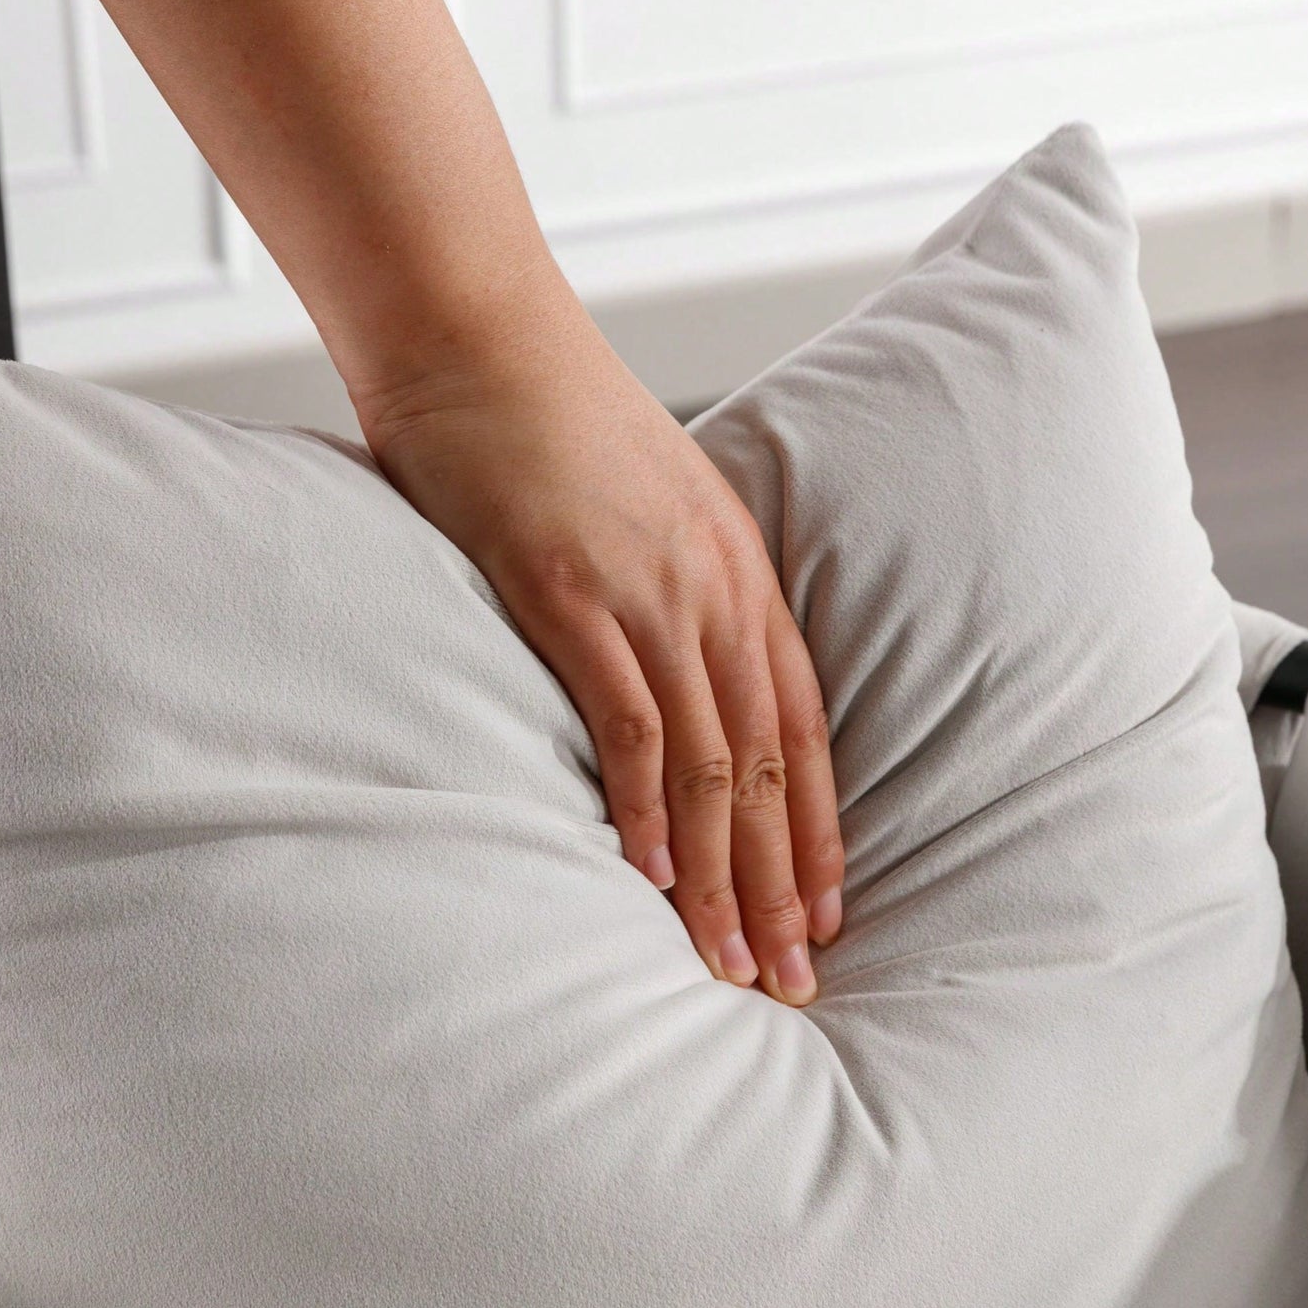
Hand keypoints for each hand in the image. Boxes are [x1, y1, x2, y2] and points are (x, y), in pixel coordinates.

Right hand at [355, 280, 843, 1006]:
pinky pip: (625, 718)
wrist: (479, 332)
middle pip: (769, 763)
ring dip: (723, 872)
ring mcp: (646, 592)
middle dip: (785, 880)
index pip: (805, 729)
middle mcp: (715, 591)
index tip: (828, 915)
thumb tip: (673, 677)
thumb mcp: (648, 503)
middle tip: (798, 975)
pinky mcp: (568, 591)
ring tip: (734, 965)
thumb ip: (676, 589)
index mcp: (742, 573)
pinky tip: (648, 877)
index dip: (819, 830)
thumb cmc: (553, 420)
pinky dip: (642, 806)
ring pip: (710, 761)